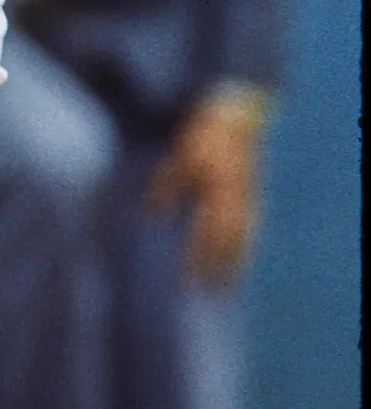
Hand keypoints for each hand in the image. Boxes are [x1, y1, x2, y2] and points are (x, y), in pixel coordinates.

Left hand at [145, 89, 267, 285]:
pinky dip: (244, 246)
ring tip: (229, 285)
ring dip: (237, 262)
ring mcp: (248, 196)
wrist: (238, 116)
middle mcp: (236, 196)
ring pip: (244, 237)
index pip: (208, 230)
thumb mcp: (180, 157)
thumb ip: (167, 185)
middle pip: (229, 240)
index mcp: (217, 187)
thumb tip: (154, 215)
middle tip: (215, 292)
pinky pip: (250, 227)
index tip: (192, 277)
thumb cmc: (204, 135)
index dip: (201, 255)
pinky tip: (240, 259)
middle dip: (221, 267)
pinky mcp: (252, 194)